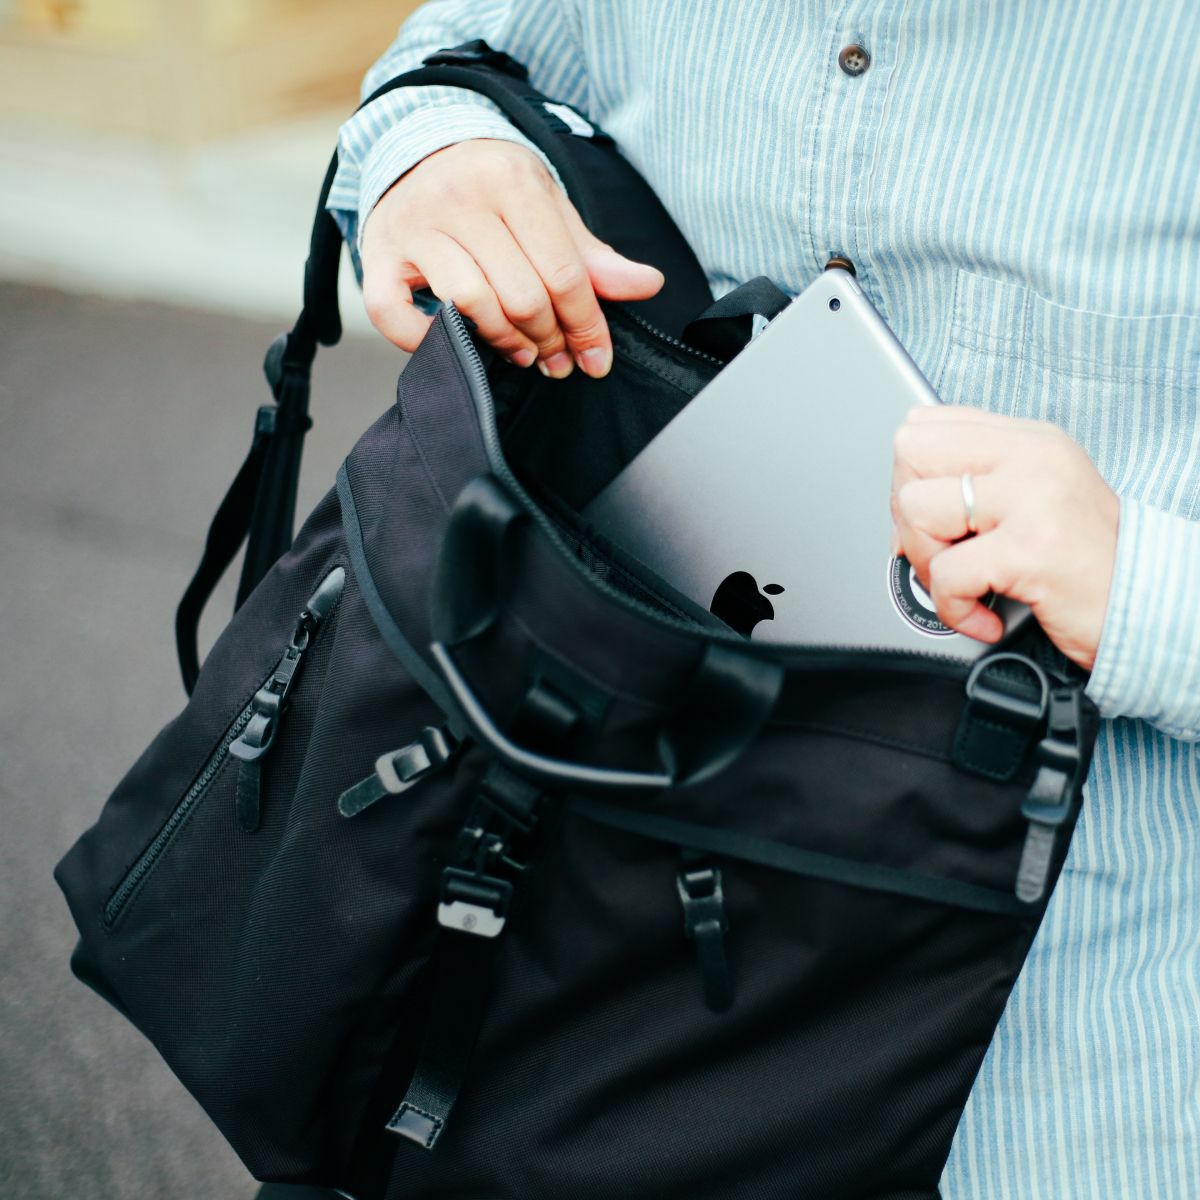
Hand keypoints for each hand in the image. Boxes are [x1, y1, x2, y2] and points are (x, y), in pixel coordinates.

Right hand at [360, 138, 664, 377]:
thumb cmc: (492, 190)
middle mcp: (458, 198)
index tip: (595, 360)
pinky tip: (453, 341)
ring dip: (504, 342)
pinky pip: (393, 315)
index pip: (563, 273)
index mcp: (510, 180)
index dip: (586, 326)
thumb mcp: (548, 207)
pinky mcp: (377, 256)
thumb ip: (592, 255)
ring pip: (470, 305)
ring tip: (522, 352)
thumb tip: (647, 285)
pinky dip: (423, 339)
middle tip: (557, 359)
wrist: (417, 150)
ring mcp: (412, 227)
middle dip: (550, 339)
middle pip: (521, 295)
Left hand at [890, 406, 1119, 670]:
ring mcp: (1033, 498)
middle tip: (942, 554)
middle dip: (907, 515)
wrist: (1148, 609)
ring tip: (967, 586)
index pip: (925, 424)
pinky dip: (954, 609)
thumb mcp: (1035, 500)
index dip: (910, 477)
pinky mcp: (1030, 549)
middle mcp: (1032, 457)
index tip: (933, 520)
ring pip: (916, 509)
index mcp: (1029, 440)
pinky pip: (946, 574)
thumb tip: (901, 510)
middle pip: (909, 453)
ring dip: (928, 565)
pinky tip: (983, 616)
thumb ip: (975, 487)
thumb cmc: (1086, 565)